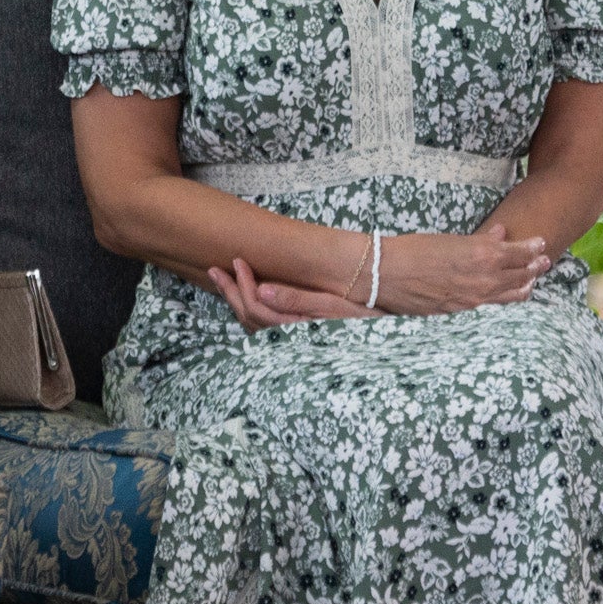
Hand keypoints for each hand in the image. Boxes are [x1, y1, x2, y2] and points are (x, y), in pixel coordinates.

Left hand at [204, 256, 371, 331]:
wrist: (387, 339)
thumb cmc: (365, 317)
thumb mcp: (333, 304)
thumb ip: (296, 300)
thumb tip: (261, 289)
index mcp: (296, 329)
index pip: (258, 307)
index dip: (244, 284)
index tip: (238, 261)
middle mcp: (290, 340)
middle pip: (249, 317)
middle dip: (231, 292)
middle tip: (215, 269)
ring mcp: (292, 343)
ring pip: (254, 325)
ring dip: (237, 302)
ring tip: (224, 280)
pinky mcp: (297, 340)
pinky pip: (265, 328)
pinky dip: (250, 312)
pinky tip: (247, 298)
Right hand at [377, 221, 551, 316]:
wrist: (385, 274)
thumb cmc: (414, 250)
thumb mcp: (451, 240)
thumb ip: (480, 240)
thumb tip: (500, 234)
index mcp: (483, 255)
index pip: (520, 253)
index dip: (533, 248)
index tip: (541, 243)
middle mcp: (485, 280)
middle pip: (522, 275)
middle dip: (536, 267)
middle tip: (545, 262)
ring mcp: (475, 300)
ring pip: (512, 295)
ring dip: (525, 286)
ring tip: (532, 282)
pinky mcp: (462, 312)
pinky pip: (493, 307)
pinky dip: (505, 299)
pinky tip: (507, 296)